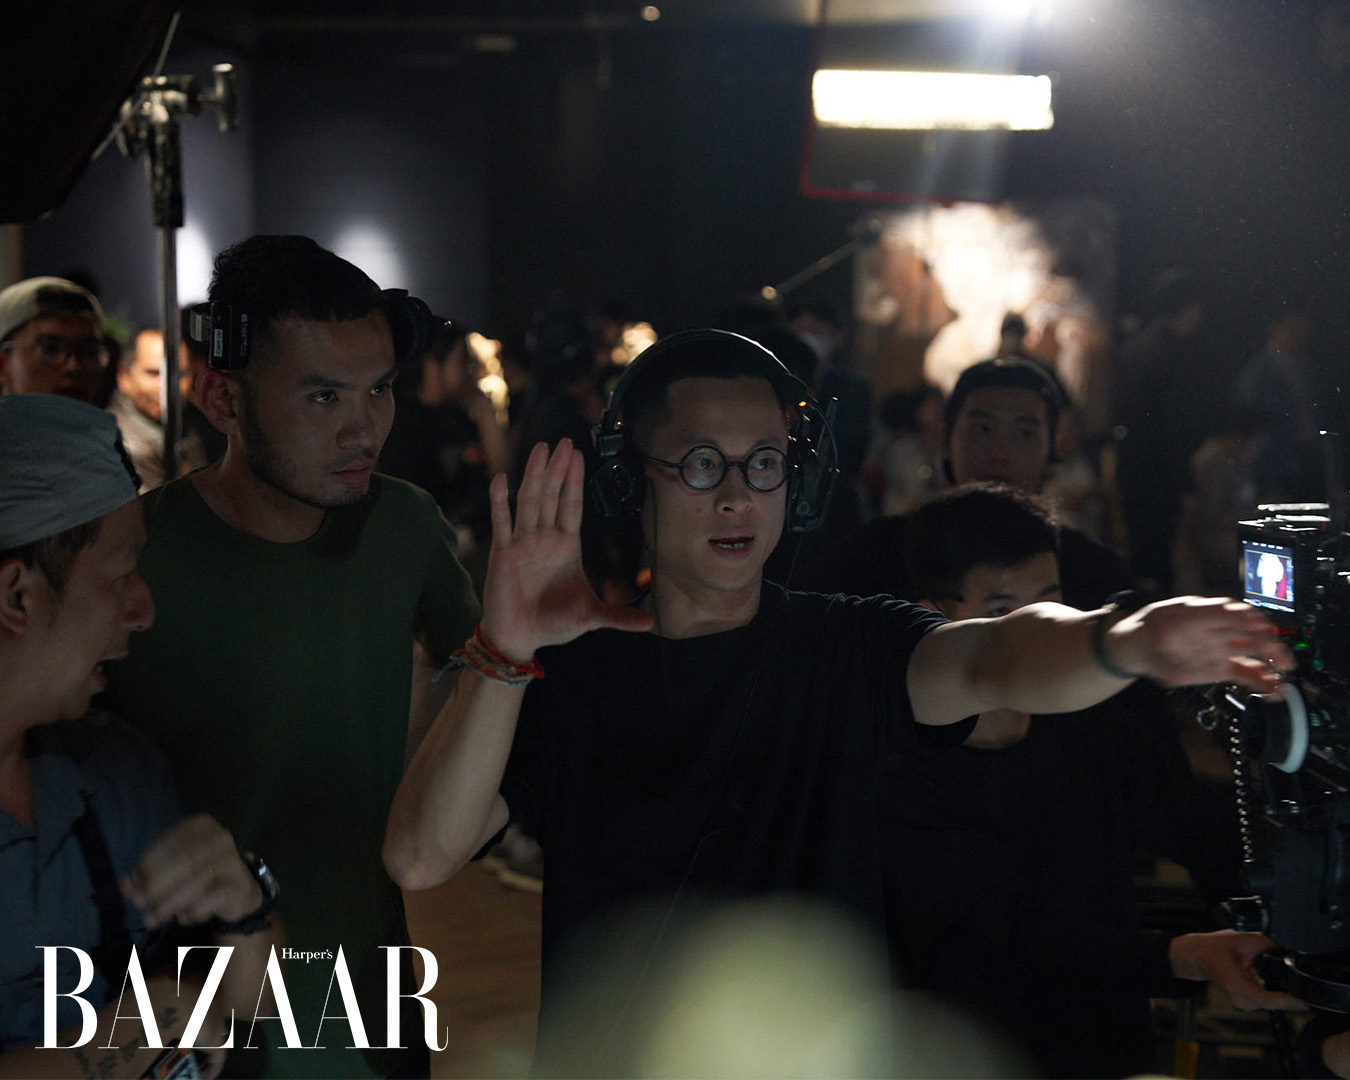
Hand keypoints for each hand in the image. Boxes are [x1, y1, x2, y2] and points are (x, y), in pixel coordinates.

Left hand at [121, 814, 262, 928]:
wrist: (239, 889)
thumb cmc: (198, 873)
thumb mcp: (173, 867)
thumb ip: (150, 874)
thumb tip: (127, 887)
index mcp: (200, 825)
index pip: (170, 843)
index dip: (147, 865)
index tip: (130, 887)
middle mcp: (219, 838)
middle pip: (184, 862)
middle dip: (157, 885)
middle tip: (139, 903)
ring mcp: (232, 860)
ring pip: (197, 881)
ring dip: (169, 904)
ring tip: (151, 920)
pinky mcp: (239, 884)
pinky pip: (213, 898)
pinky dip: (194, 911)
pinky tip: (182, 919)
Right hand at [480, 439, 650, 660]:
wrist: (520, 638)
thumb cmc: (554, 624)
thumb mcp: (591, 616)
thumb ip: (618, 616)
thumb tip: (650, 624)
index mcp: (566, 546)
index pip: (571, 506)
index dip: (574, 481)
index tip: (578, 455)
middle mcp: (544, 539)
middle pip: (551, 496)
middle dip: (558, 469)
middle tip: (563, 442)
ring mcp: (522, 544)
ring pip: (529, 502)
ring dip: (534, 475)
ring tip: (540, 450)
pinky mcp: (503, 555)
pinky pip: (502, 523)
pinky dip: (500, 502)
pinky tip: (501, 480)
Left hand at [1106, 597, 1291, 691]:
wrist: (1138, 646)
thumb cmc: (1150, 625)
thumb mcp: (1162, 615)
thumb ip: (1187, 616)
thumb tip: (1214, 611)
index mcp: (1207, 613)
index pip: (1237, 613)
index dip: (1252, 621)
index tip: (1263, 630)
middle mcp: (1219, 631)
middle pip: (1252, 634)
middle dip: (1269, 645)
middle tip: (1280, 657)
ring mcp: (1221, 649)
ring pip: (1253, 656)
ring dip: (1271, 665)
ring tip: (1283, 677)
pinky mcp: (1220, 667)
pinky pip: (1245, 673)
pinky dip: (1261, 682)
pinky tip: (1274, 691)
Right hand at [1168, 929, 1306, 1010]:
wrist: (1197, 955)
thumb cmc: (1213, 948)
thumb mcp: (1244, 939)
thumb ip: (1268, 943)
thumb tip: (1289, 946)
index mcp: (1240, 987)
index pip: (1273, 1000)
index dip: (1292, 1001)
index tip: (1307, 999)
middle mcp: (1242, 1000)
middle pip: (1276, 1002)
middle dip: (1288, 991)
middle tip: (1297, 979)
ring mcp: (1243, 1003)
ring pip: (1271, 1002)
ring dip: (1278, 990)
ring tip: (1276, 973)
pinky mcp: (1245, 1002)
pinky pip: (1265, 1000)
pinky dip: (1269, 990)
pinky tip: (1264, 975)